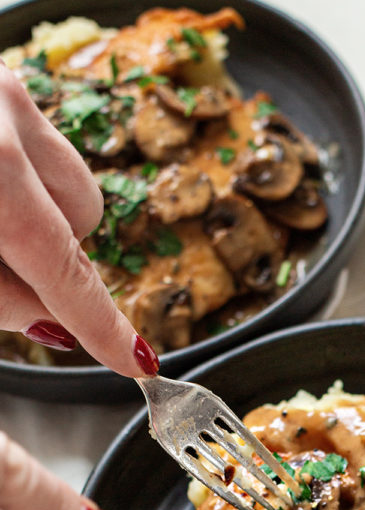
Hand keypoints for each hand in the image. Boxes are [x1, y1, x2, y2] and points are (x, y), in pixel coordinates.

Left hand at [0, 62, 157, 376]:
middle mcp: (4, 110)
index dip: (103, 325)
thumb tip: (54, 321)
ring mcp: (4, 86)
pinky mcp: (2, 79)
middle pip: (76, 225)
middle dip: (43, 262)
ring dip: (35, 219)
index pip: (66, 269)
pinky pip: (41, 151)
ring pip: (69, 188)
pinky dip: (17, 183)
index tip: (136, 361)